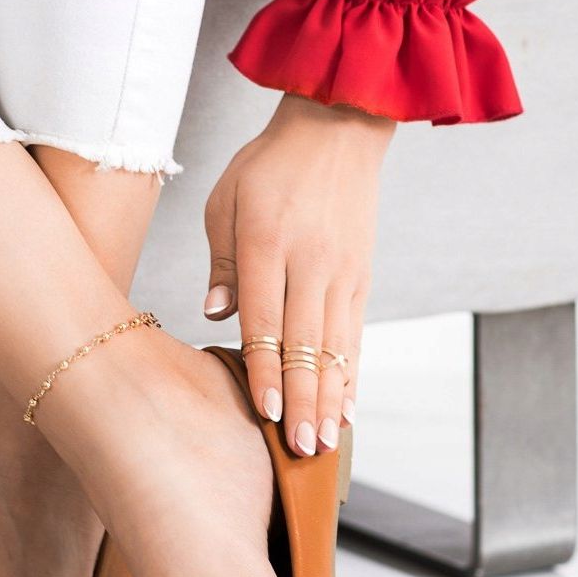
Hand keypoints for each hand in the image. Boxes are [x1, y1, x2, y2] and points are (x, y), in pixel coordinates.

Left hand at [203, 95, 393, 455]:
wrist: (338, 127)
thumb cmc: (268, 166)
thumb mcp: (225, 200)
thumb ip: (221, 261)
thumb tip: (215, 313)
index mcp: (268, 244)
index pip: (266, 320)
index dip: (266, 370)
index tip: (266, 413)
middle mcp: (310, 263)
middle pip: (305, 345)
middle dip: (302, 401)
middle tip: (300, 449)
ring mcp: (342, 272)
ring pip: (335, 348)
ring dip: (330, 399)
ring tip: (325, 443)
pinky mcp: (362, 276)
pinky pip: (355, 335)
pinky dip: (352, 375)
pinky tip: (349, 407)